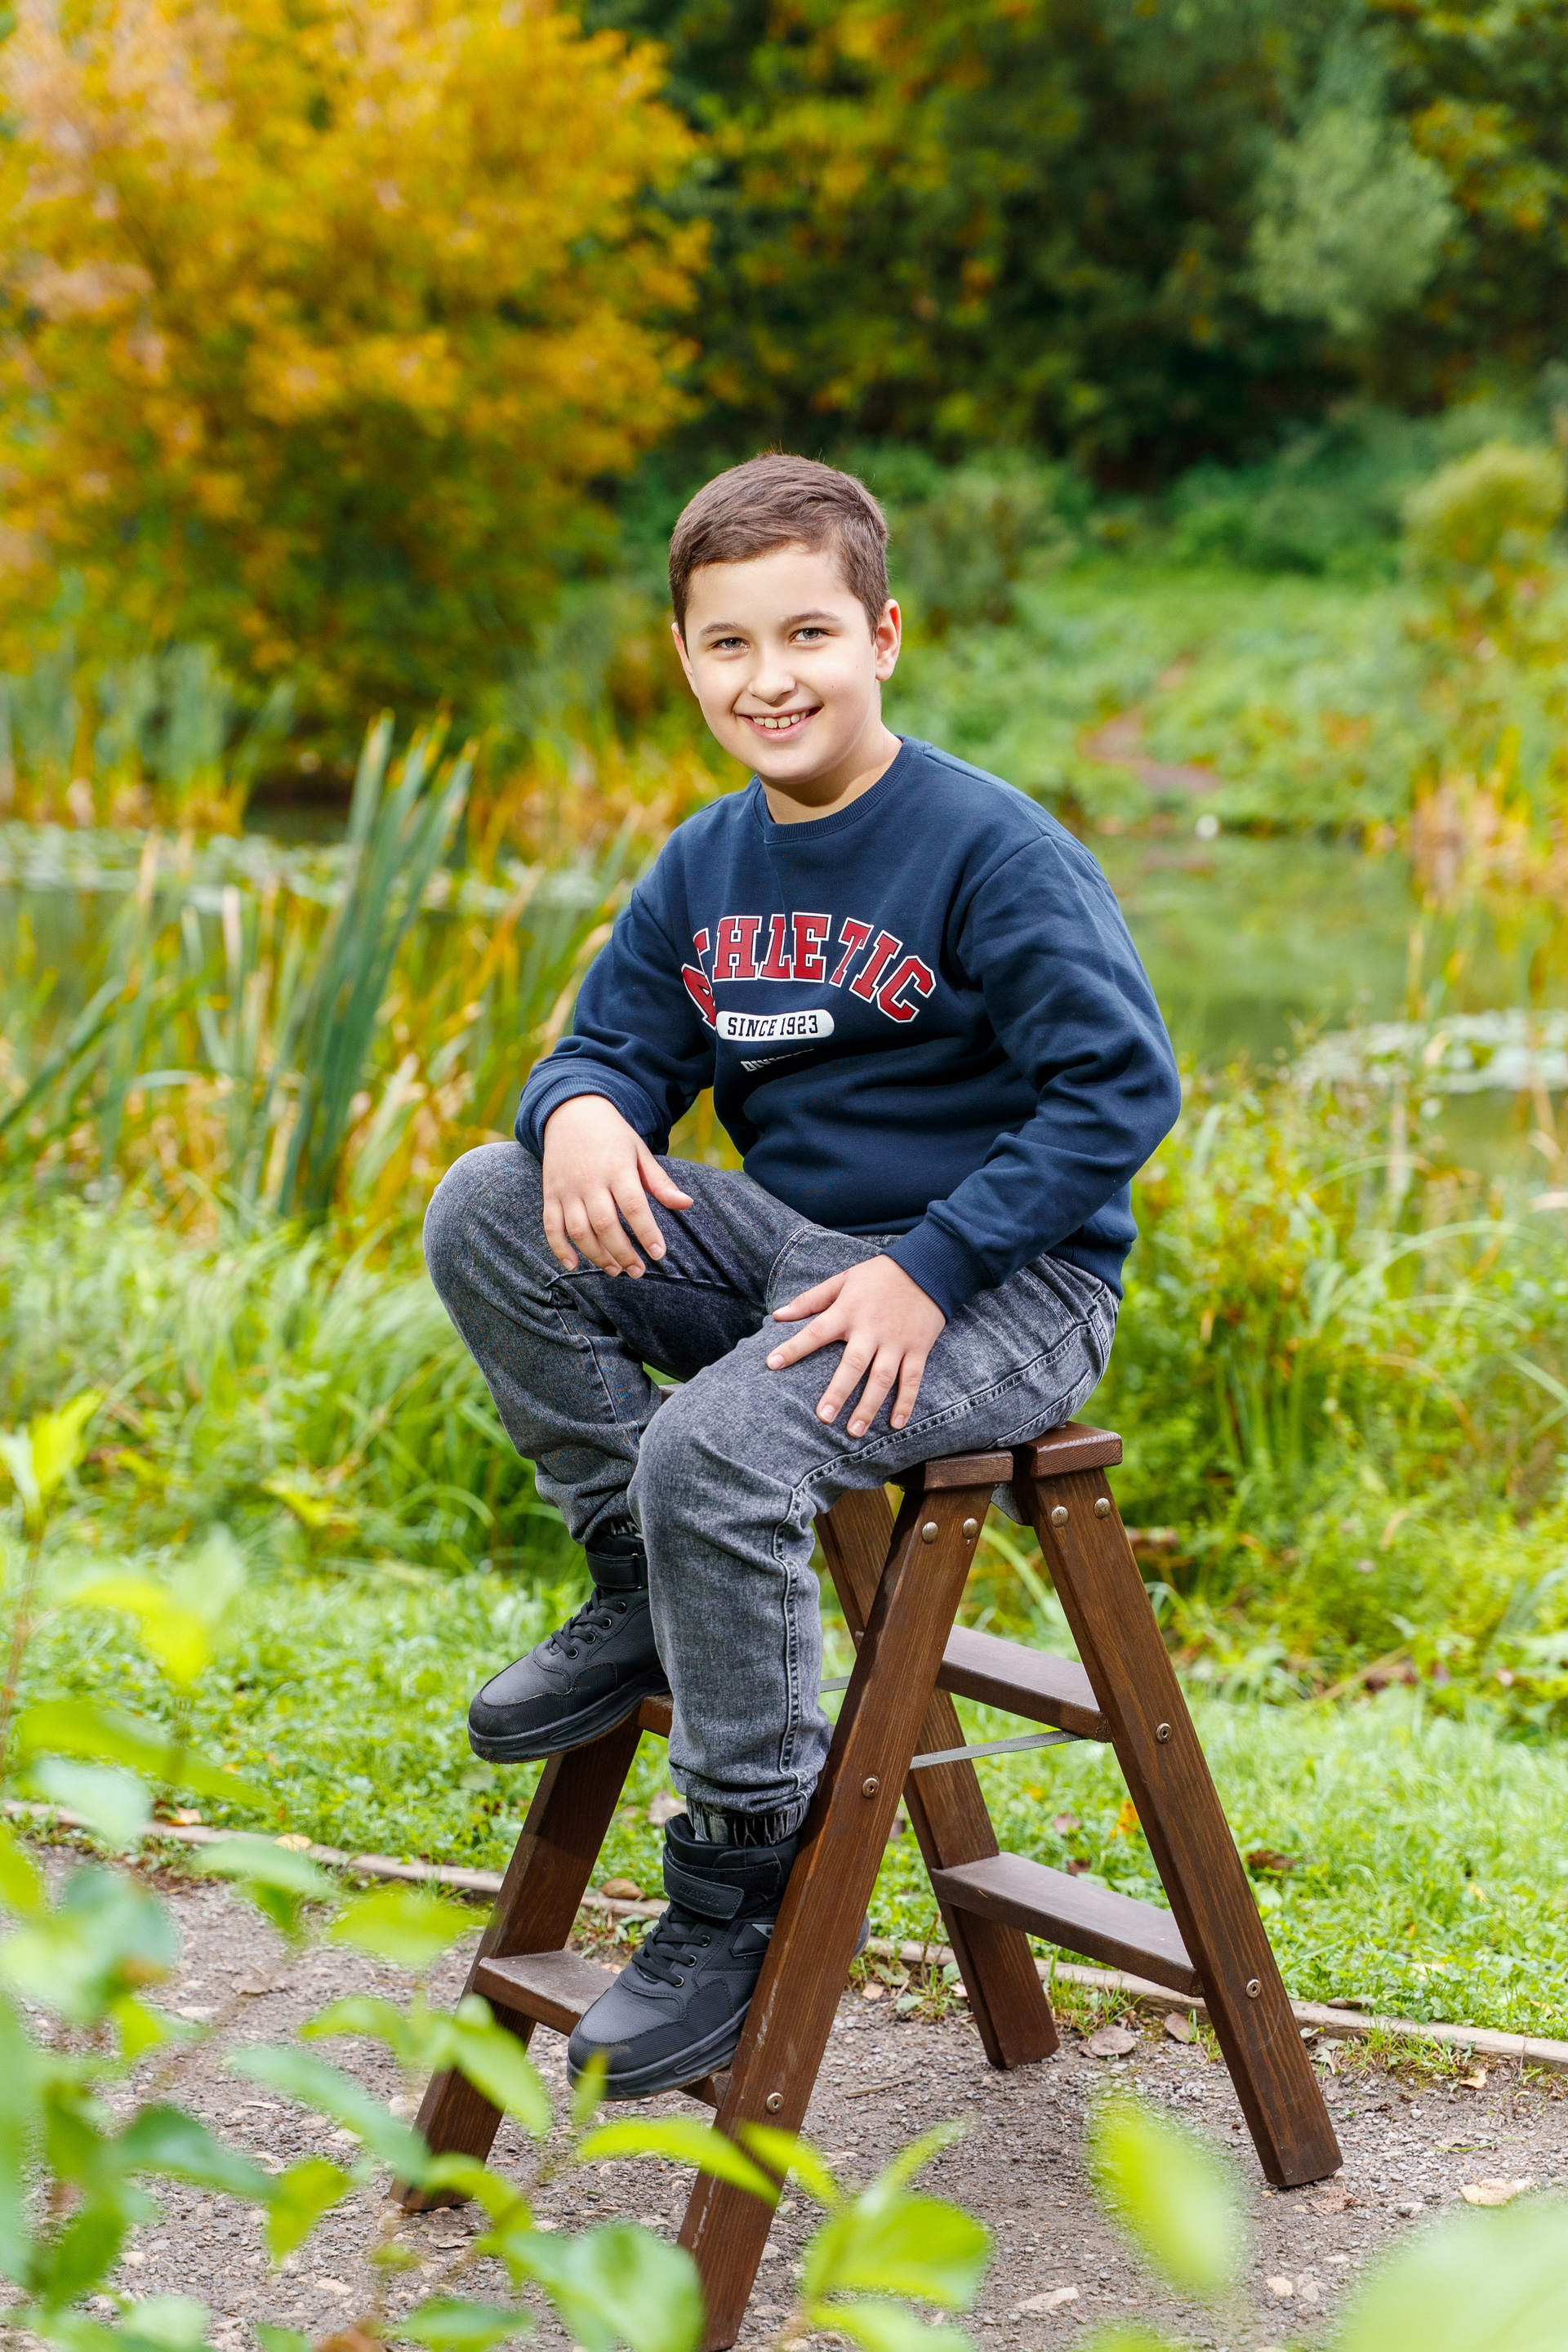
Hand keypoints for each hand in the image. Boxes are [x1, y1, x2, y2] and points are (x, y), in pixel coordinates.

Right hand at [541, 1094, 692, 1275]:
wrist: (571, 1112)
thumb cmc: (612, 1136)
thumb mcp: (639, 1151)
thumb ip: (660, 1181)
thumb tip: (686, 1204)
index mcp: (617, 1168)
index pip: (634, 1206)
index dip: (647, 1233)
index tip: (659, 1254)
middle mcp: (590, 1180)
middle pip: (605, 1225)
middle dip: (623, 1253)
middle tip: (638, 1271)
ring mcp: (567, 1188)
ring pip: (579, 1231)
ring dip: (597, 1256)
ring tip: (615, 1270)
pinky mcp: (550, 1194)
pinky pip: (551, 1226)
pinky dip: (560, 1249)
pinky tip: (574, 1265)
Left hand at [766, 1256, 945, 1434]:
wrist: (927, 1267)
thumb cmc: (879, 1275)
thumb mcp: (842, 1279)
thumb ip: (810, 1300)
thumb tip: (777, 1316)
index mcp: (848, 1311)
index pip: (816, 1331)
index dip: (794, 1347)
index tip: (772, 1364)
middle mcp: (871, 1329)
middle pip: (852, 1365)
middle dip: (838, 1392)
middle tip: (823, 1417)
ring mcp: (897, 1341)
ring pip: (882, 1379)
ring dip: (869, 1406)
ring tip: (855, 1431)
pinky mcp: (918, 1348)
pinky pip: (912, 1379)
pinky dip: (906, 1402)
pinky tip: (896, 1424)